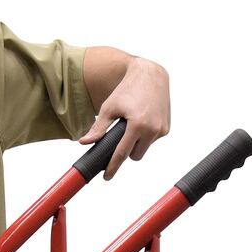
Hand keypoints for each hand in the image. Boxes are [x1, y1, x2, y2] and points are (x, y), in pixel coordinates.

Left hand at [79, 57, 170, 178]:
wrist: (150, 75)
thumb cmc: (127, 90)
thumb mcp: (110, 107)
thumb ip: (98, 128)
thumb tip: (84, 142)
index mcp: (137, 125)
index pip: (122, 154)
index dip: (113, 167)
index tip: (107, 177)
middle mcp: (152, 129)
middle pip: (134, 156)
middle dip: (127, 151)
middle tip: (121, 137)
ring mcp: (161, 129)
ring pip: (144, 149)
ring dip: (136, 144)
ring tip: (132, 126)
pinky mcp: (167, 127)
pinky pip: (152, 140)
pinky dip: (145, 136)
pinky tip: (143, 121)